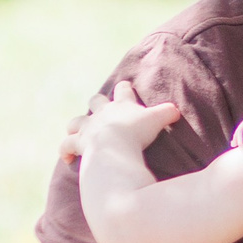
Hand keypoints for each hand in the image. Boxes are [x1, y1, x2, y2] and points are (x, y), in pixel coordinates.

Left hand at [62, 79, 179, 162]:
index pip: (123, 91)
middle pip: (96, 101)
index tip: (125, 85)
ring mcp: (88, 128)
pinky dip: (65, 151)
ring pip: (76, 122)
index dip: (124, 88)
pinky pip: (66, 146)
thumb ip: (168, 113)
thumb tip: (176, 110)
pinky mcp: (78, 143)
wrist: (115, 145)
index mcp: (121, 105)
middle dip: (97, 102)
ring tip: (76, 132)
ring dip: (76, 126)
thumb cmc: (137, 132)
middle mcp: (102, 114)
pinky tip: (67, 158)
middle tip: (99, 106)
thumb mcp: (158, 120)